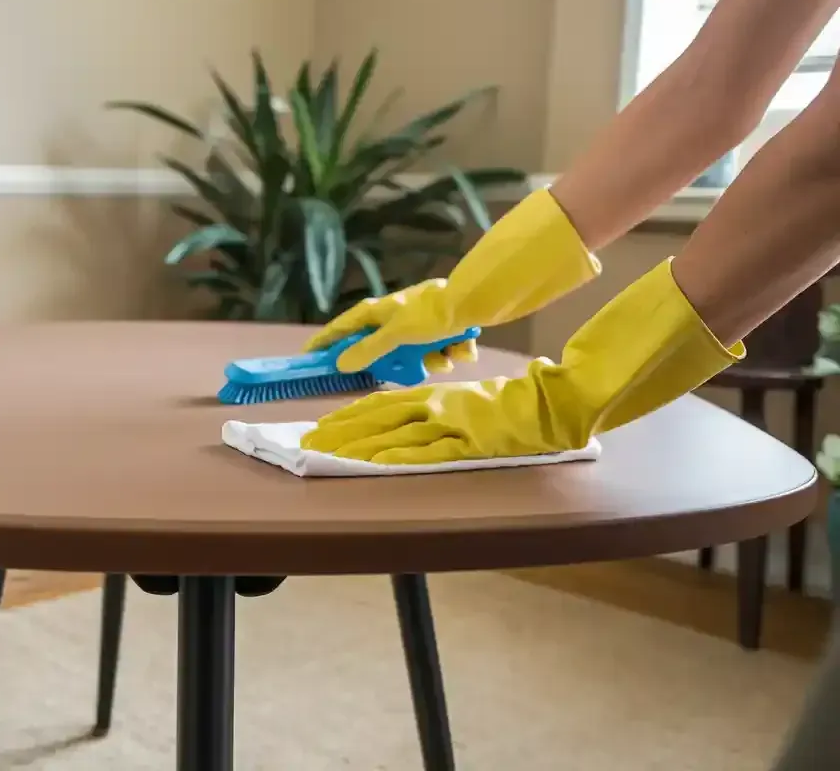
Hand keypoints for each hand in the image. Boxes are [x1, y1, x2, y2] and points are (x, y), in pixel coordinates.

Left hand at [299, 366, 590, 464]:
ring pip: (395, 435)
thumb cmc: (513, 403)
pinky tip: (376, 465)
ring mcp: (452, 423)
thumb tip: (416, 416)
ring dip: (360, 448)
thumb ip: (442, 408)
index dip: (349, 415)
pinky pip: (428, 452)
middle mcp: (437, 405)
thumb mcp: (470, 399)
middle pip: (377, 418)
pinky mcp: (469, 443)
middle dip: (340, 432)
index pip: (381, 403)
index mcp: (436, 394)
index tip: (322, 425)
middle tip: (309, 444)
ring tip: (330, 458)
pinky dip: (400, 457)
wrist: (550, 403)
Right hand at [304, 279, 475, 373]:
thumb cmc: (429, 315)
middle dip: (404, 364)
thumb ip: (368, 350)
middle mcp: (393, 317)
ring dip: (433, 359)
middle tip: (414, 367)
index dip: (324, 342)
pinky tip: (460, 347)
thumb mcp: (395, 335)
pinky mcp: (440, 327)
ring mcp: (417, 323)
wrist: (473, 301)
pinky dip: (450, 352)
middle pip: (383, 351)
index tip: (308, 357)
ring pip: (415, 355)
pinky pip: (438, 350)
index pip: (340, 329)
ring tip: (446, 354)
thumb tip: (340, 364)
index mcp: (376, 312)